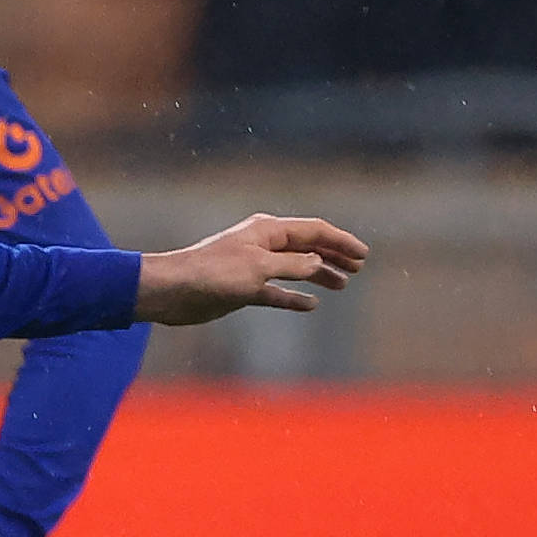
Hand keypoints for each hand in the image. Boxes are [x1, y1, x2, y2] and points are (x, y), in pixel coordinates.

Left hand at [136, 213, 369, 323]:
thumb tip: (318, 261)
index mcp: (268, 231)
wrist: (173, 291)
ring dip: (318, 274)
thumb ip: (293, 265)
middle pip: (306, 247)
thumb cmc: (213, 273)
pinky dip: (294, 297)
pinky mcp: (243, 289)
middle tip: (357, 268)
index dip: (340, 241)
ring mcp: (253, 267)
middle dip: (333, 256)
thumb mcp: (259, 267)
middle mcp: (263, 245)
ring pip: (295, 269)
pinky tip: (310, 305)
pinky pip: (276, 292)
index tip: (363, 255)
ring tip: (341, 285)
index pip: (313, 231)